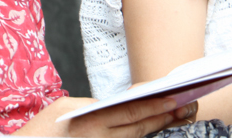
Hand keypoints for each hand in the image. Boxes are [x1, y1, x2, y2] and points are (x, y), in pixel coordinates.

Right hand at [16, 96, 197, 137]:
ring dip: (160, 126)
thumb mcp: (67, 107)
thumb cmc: (43, 129)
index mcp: (94, 123)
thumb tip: (120, 101)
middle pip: (141, 126)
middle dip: (166, 116)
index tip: (175, 98)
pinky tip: (159, 127)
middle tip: (188, 105)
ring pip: (138, 137)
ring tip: (181, 114)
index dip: (155, 106)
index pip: (132, 114)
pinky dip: (144, 135)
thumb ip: (95, 105)